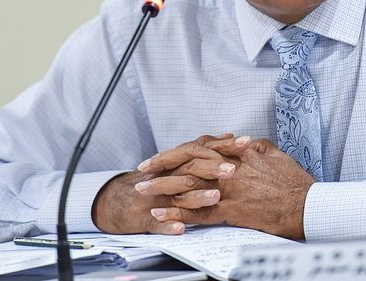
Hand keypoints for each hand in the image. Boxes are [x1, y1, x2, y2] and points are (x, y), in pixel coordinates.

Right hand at [92, 134, 244, 233]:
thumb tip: (228, 136)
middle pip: (192, 167)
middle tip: (234, 169)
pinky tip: (180, 228)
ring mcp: (157, 196)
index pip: (203, 148)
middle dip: (213, 167)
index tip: (246, 142)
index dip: (224, 145)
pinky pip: (157, 222)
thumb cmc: (155, 180)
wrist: (119, 199)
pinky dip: (168, 224)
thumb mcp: (179, 163)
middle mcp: (168, 175)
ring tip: (216, 196)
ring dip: (197, 196)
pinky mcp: (146, 217)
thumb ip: (203, 151)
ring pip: (177, 194)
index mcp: (179, 162)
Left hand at [141, 138, 315, 238]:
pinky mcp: (230, 211)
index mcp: (236, 153)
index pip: (198, 148)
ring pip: (187, 186)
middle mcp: (228, 168)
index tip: (162, 155)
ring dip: (161, 188)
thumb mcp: (272, 152)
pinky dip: (176, 214)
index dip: (177, 151)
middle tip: (142, 170)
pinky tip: (160, 216)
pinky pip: (197, 213)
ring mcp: (227, 190)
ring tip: (142, 191)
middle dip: (161, 167)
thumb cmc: (293, 181)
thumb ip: (253, 146)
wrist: (306, 204)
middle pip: (186, 164)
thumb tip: (240, 142)